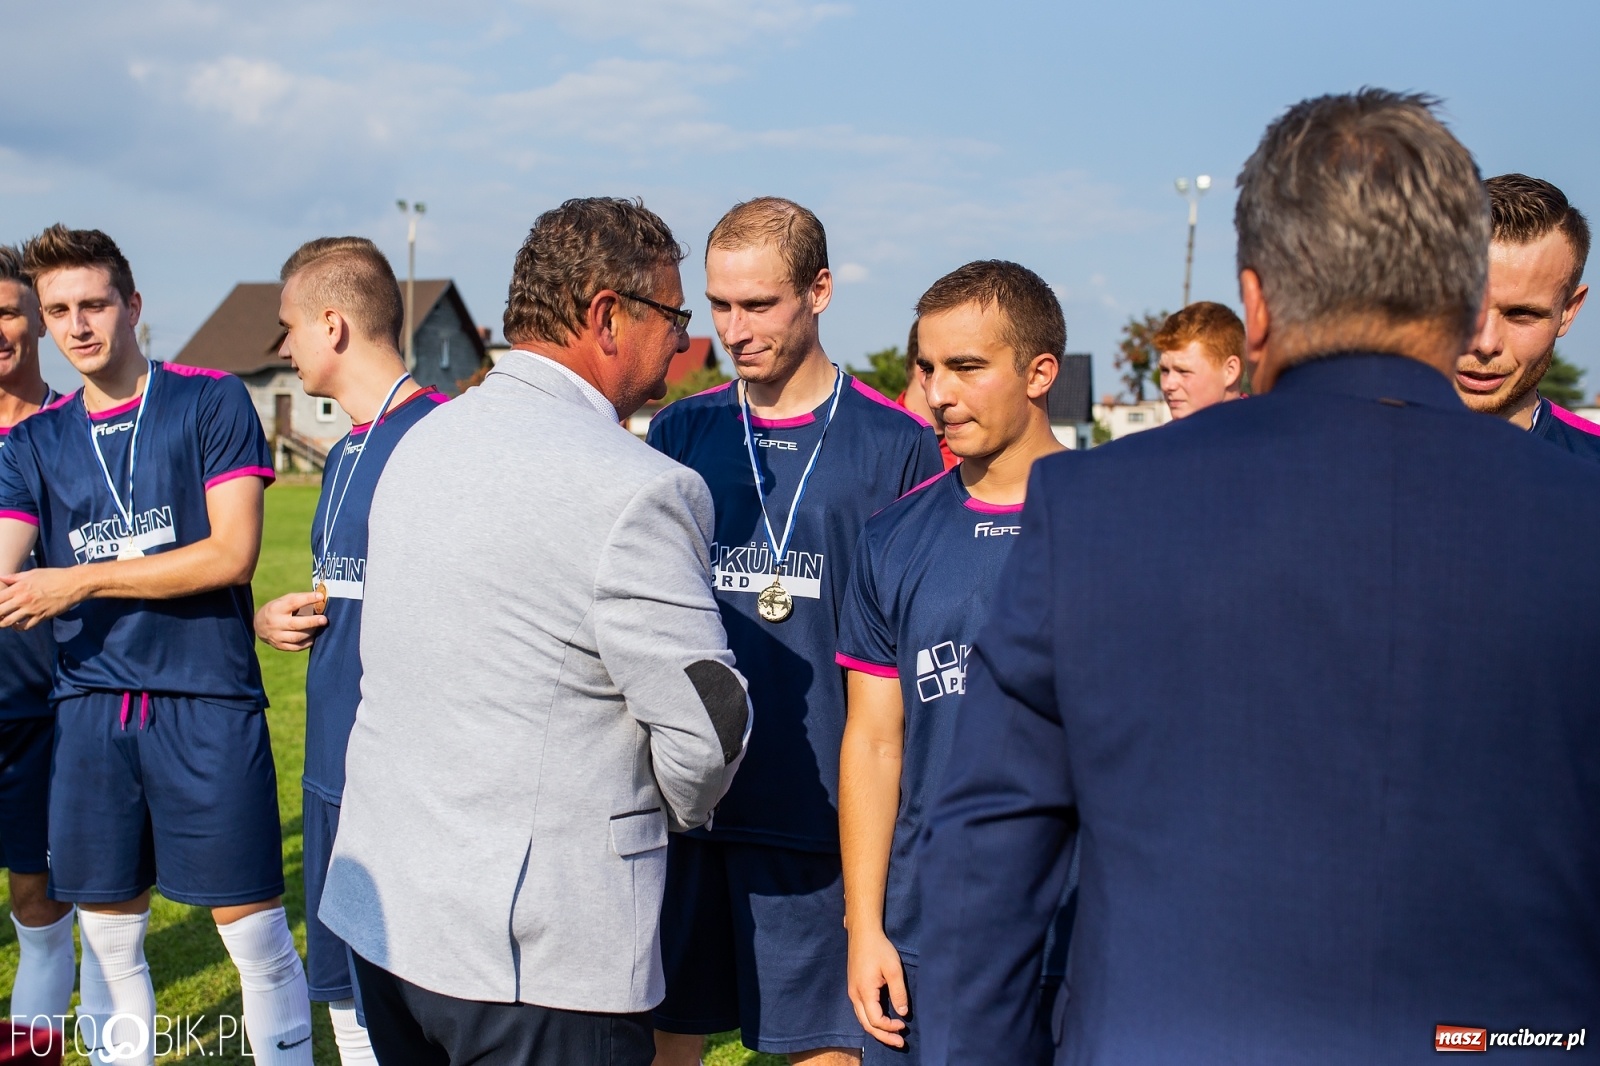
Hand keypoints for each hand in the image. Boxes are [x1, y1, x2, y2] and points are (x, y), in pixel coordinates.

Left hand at [0, 568, 85, 629]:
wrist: (74, 584)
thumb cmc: (54, 576)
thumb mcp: (33, 573)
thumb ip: (15, 577)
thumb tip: (1, 578)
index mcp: (19, 587)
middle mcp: (23, 599)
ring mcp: (32, 609)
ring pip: (8, 622)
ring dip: (3, 623)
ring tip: (4, 621)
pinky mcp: (41, 617)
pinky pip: (25, 627)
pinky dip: (18, 627)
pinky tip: (17, 624)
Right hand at [254, 591, 326, 650]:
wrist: (258, 625)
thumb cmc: (277, 609)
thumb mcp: (283, 601)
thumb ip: (299, 599)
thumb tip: (320, 597)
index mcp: (276, 608)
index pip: (293, 603)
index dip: (307, 599)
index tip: (320, 597)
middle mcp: (275, 623)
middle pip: (295, 624)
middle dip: (311, 622)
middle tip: (324, 619)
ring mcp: (277, 636)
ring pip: (297, 637)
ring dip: (311, 632)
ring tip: (320, 627)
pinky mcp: (280, 646)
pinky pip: (297, 647)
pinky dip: (307, 643)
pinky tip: (314, 637)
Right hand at [847, 925, 908, 1047]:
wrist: (863, 933)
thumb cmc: (879, 949)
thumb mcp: (894, 969)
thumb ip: (898, 992)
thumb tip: (903, 1013)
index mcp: (864, 992)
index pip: (876, 1020)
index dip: (890, 1027)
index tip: (904, 1024)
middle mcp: (855, 995)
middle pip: (867, 1025)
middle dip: (883, 1036)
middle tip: (900, 1043)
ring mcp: (852, 992)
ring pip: (863, 1019)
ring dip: (877, 1030)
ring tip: (893, 1036)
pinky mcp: (854, 988)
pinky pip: (861, 1011)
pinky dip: (873, 1020)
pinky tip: (883, 1021)